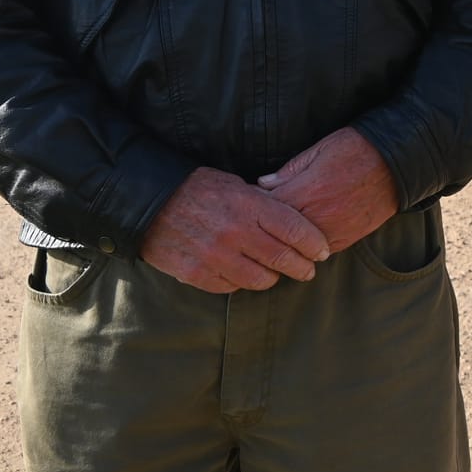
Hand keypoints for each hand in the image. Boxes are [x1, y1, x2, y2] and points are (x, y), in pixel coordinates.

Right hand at [141, 167, 331, 293]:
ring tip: (275, 274)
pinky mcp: (197, 273)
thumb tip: (293, 222)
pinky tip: (243, 274)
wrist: (148, 202)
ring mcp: (215, 255)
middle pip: (283, 259)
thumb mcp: (235, 184)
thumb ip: (263, 203)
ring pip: (260, 279)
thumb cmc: (197, 188)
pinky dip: (240, 282)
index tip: (323, 251)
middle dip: (302, 267)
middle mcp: (235, 232)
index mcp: (249, 204)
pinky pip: (231, 287)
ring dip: (272, 278)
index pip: (295, 229)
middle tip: (308, 270)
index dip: (314, 244)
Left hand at [258, 127, 400, 252]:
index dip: (254, 205)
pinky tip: (301, 239)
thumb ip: (288, 171)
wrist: (396, 165)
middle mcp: (315, 216)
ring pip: (295, 247)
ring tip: (276, 233)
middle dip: (264, 227)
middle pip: (276, 232)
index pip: (265, 207)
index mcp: (304, 191)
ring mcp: (331, 231)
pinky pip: (317, 251)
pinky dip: (306, 247)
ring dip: (284, 241)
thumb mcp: (317, 150)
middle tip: (255, 222)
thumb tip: (263, 183)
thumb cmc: (356, 150)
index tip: (248, 203)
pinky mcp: (345, 240)